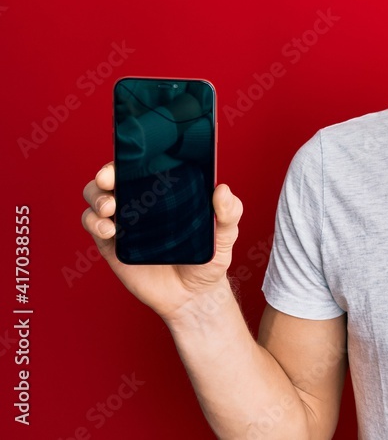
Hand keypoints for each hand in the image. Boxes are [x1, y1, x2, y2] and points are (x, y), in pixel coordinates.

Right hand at [81, 162, 243, 323]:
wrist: (193, 296)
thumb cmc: (209, 259)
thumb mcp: (225, 235)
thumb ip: (229, 213)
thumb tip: (222, 190)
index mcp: (165, 191)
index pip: (143, 165)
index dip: (131, 157)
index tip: (128, 156)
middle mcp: (141, 202)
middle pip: (112, 178)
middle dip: (106, 174)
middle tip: (111, 180)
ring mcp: (124, 222)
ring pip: (96, 198)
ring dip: (97, 198)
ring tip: (110, 209)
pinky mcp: (112, 244)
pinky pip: (93, 226)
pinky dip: (94, 223)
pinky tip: (110, 230)